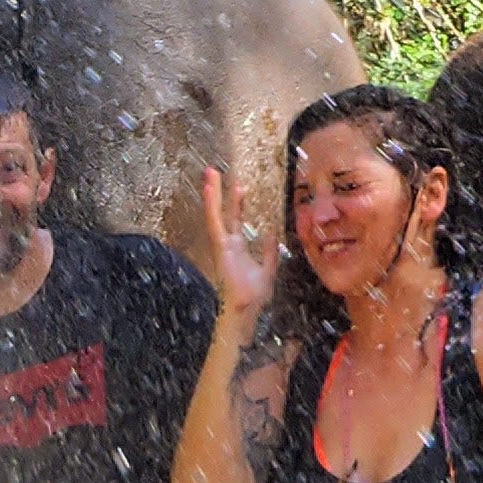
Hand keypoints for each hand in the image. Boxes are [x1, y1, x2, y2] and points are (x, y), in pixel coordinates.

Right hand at [200, 167, 274, 328]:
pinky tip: (210, 191)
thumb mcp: (268, 270)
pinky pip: (215, 223)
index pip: (236, 220)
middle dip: (220, 192)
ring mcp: (221, 245)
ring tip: (210, 174)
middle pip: (223, 212)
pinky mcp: (220, 248)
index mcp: (237, 248)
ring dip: (212, 194)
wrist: (246, 310)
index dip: (237, 203)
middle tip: (215, 172)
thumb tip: (273, 236)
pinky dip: (212, 207)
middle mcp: (227, 244)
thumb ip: (270, 253)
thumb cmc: (253, 296)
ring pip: (215, 214)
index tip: (238, 186)